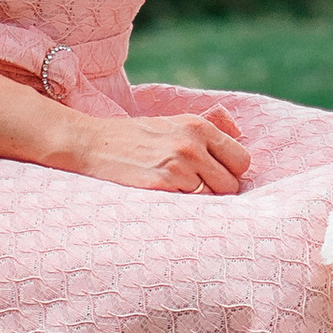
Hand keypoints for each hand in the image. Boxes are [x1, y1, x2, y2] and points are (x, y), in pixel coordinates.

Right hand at [62, 103, 252, 196]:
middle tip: (193, 190)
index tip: (214, 177)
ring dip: (198, 203)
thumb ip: (206, 130)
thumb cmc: (132, 137)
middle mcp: (192, 145)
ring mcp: (177, 166)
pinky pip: (189, 208)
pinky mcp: (161, 186)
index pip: (242, 160)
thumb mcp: (171, 123)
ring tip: (175, 194)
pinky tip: (165, 201)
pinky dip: (181, 209)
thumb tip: (239, 136)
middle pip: (231, 184)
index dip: (230, 172)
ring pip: (211, 200)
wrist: (90, 143)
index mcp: (198, 126)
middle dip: (216, 191)